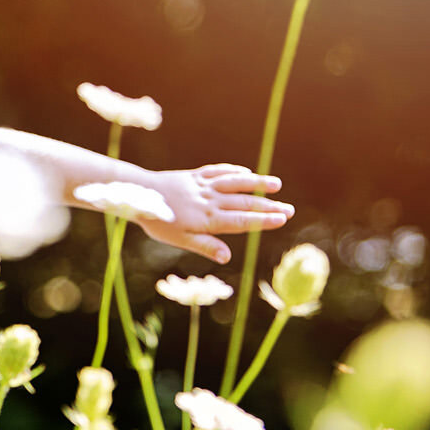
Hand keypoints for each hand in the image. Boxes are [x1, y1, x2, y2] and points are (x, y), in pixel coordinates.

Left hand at [138, 164, 292, 263]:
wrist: (139, 194)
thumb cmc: (159, 222)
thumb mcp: (180, 240)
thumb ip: (205, 246)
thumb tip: (226, 258)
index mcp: (208, 219)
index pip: (242, 221)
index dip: (263, 220)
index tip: (282, 219)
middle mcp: (210, 200)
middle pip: (244, 203)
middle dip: (269, 206)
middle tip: (290, 210)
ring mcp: (204, 185)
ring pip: (236, 183)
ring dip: (257, 183)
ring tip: (277, 185)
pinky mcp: (196, 175)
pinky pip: (219, 171)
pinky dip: (234, 172)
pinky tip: (247, 173)